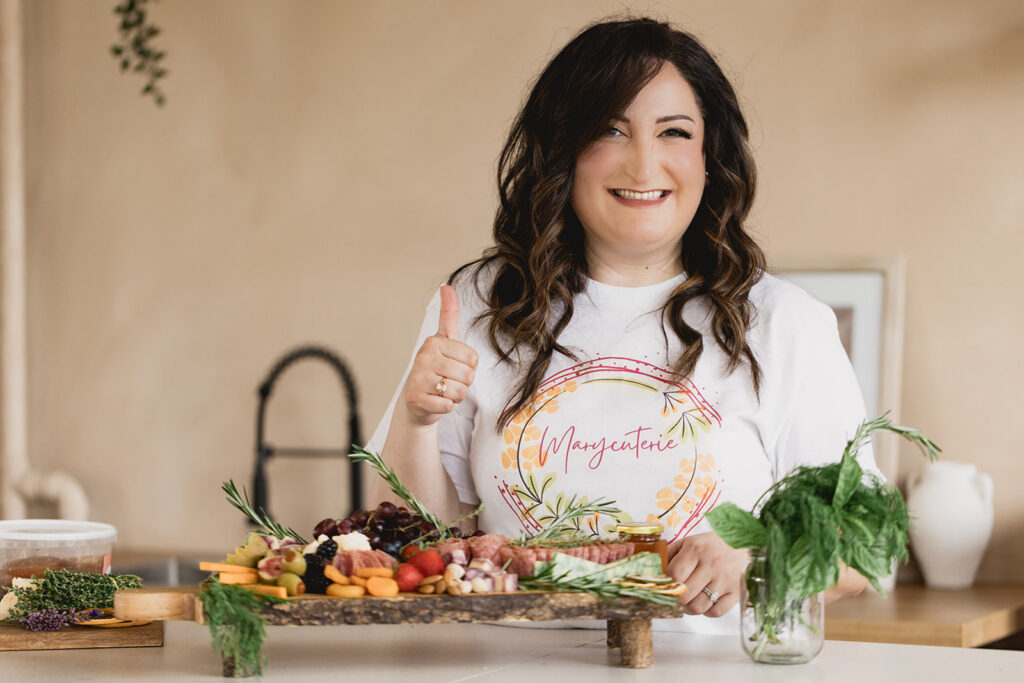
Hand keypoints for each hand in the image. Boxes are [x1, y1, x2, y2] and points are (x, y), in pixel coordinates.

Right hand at [401, 285, 478, 426]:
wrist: (416, 402)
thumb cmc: (435, 369)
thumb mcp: (444, 340)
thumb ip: (448, 314)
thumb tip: (447, 286)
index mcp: (434, 341)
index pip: (472, 358)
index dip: (469, 367)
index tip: (453, 366)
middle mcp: (424, 357)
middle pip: (468, 375)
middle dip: (463, 383)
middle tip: (448, 382)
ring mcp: (418, 378)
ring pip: (459, 391)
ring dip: (456, 396)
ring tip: (442, 392)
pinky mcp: (416, 399)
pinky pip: (447, 405)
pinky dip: (446, 407)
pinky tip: (436, 402)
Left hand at [668, 531, 749, 617]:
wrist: (743, 544)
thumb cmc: (713, 545)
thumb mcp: (689, 542)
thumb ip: (670, 555)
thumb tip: (655, 572)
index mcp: (696, 549)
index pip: (674, 574)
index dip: (666, 583)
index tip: (665, 586)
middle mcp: (711, 565)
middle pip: (684, 595)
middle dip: (676, 599)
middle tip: (676, 596)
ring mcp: (725, 580)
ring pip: (698, 607)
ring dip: (689, 608)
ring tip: (689, 600)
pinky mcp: (736, 592)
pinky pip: (716, 612)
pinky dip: (707, 611)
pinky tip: (705, 602)